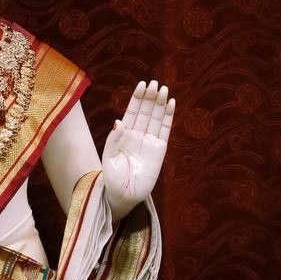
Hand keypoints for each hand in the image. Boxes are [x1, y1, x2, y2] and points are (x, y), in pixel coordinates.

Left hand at [102, 80, 174, 219]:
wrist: (124, 196)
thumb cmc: (113, 179)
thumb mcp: (109, 158)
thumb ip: (114, 140)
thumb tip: (119, 121)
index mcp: (124, 134)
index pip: (132, 112)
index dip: (137, 98)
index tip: (142, 84)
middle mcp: (138, 135)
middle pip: (146, 111)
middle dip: (150, 97)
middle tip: (155, 83)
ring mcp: (149, 141)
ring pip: (156, 118)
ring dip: (160, 103)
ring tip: (163, 89)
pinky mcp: (160, 150)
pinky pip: (165, 130)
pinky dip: (168, 116)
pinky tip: (171, 103)